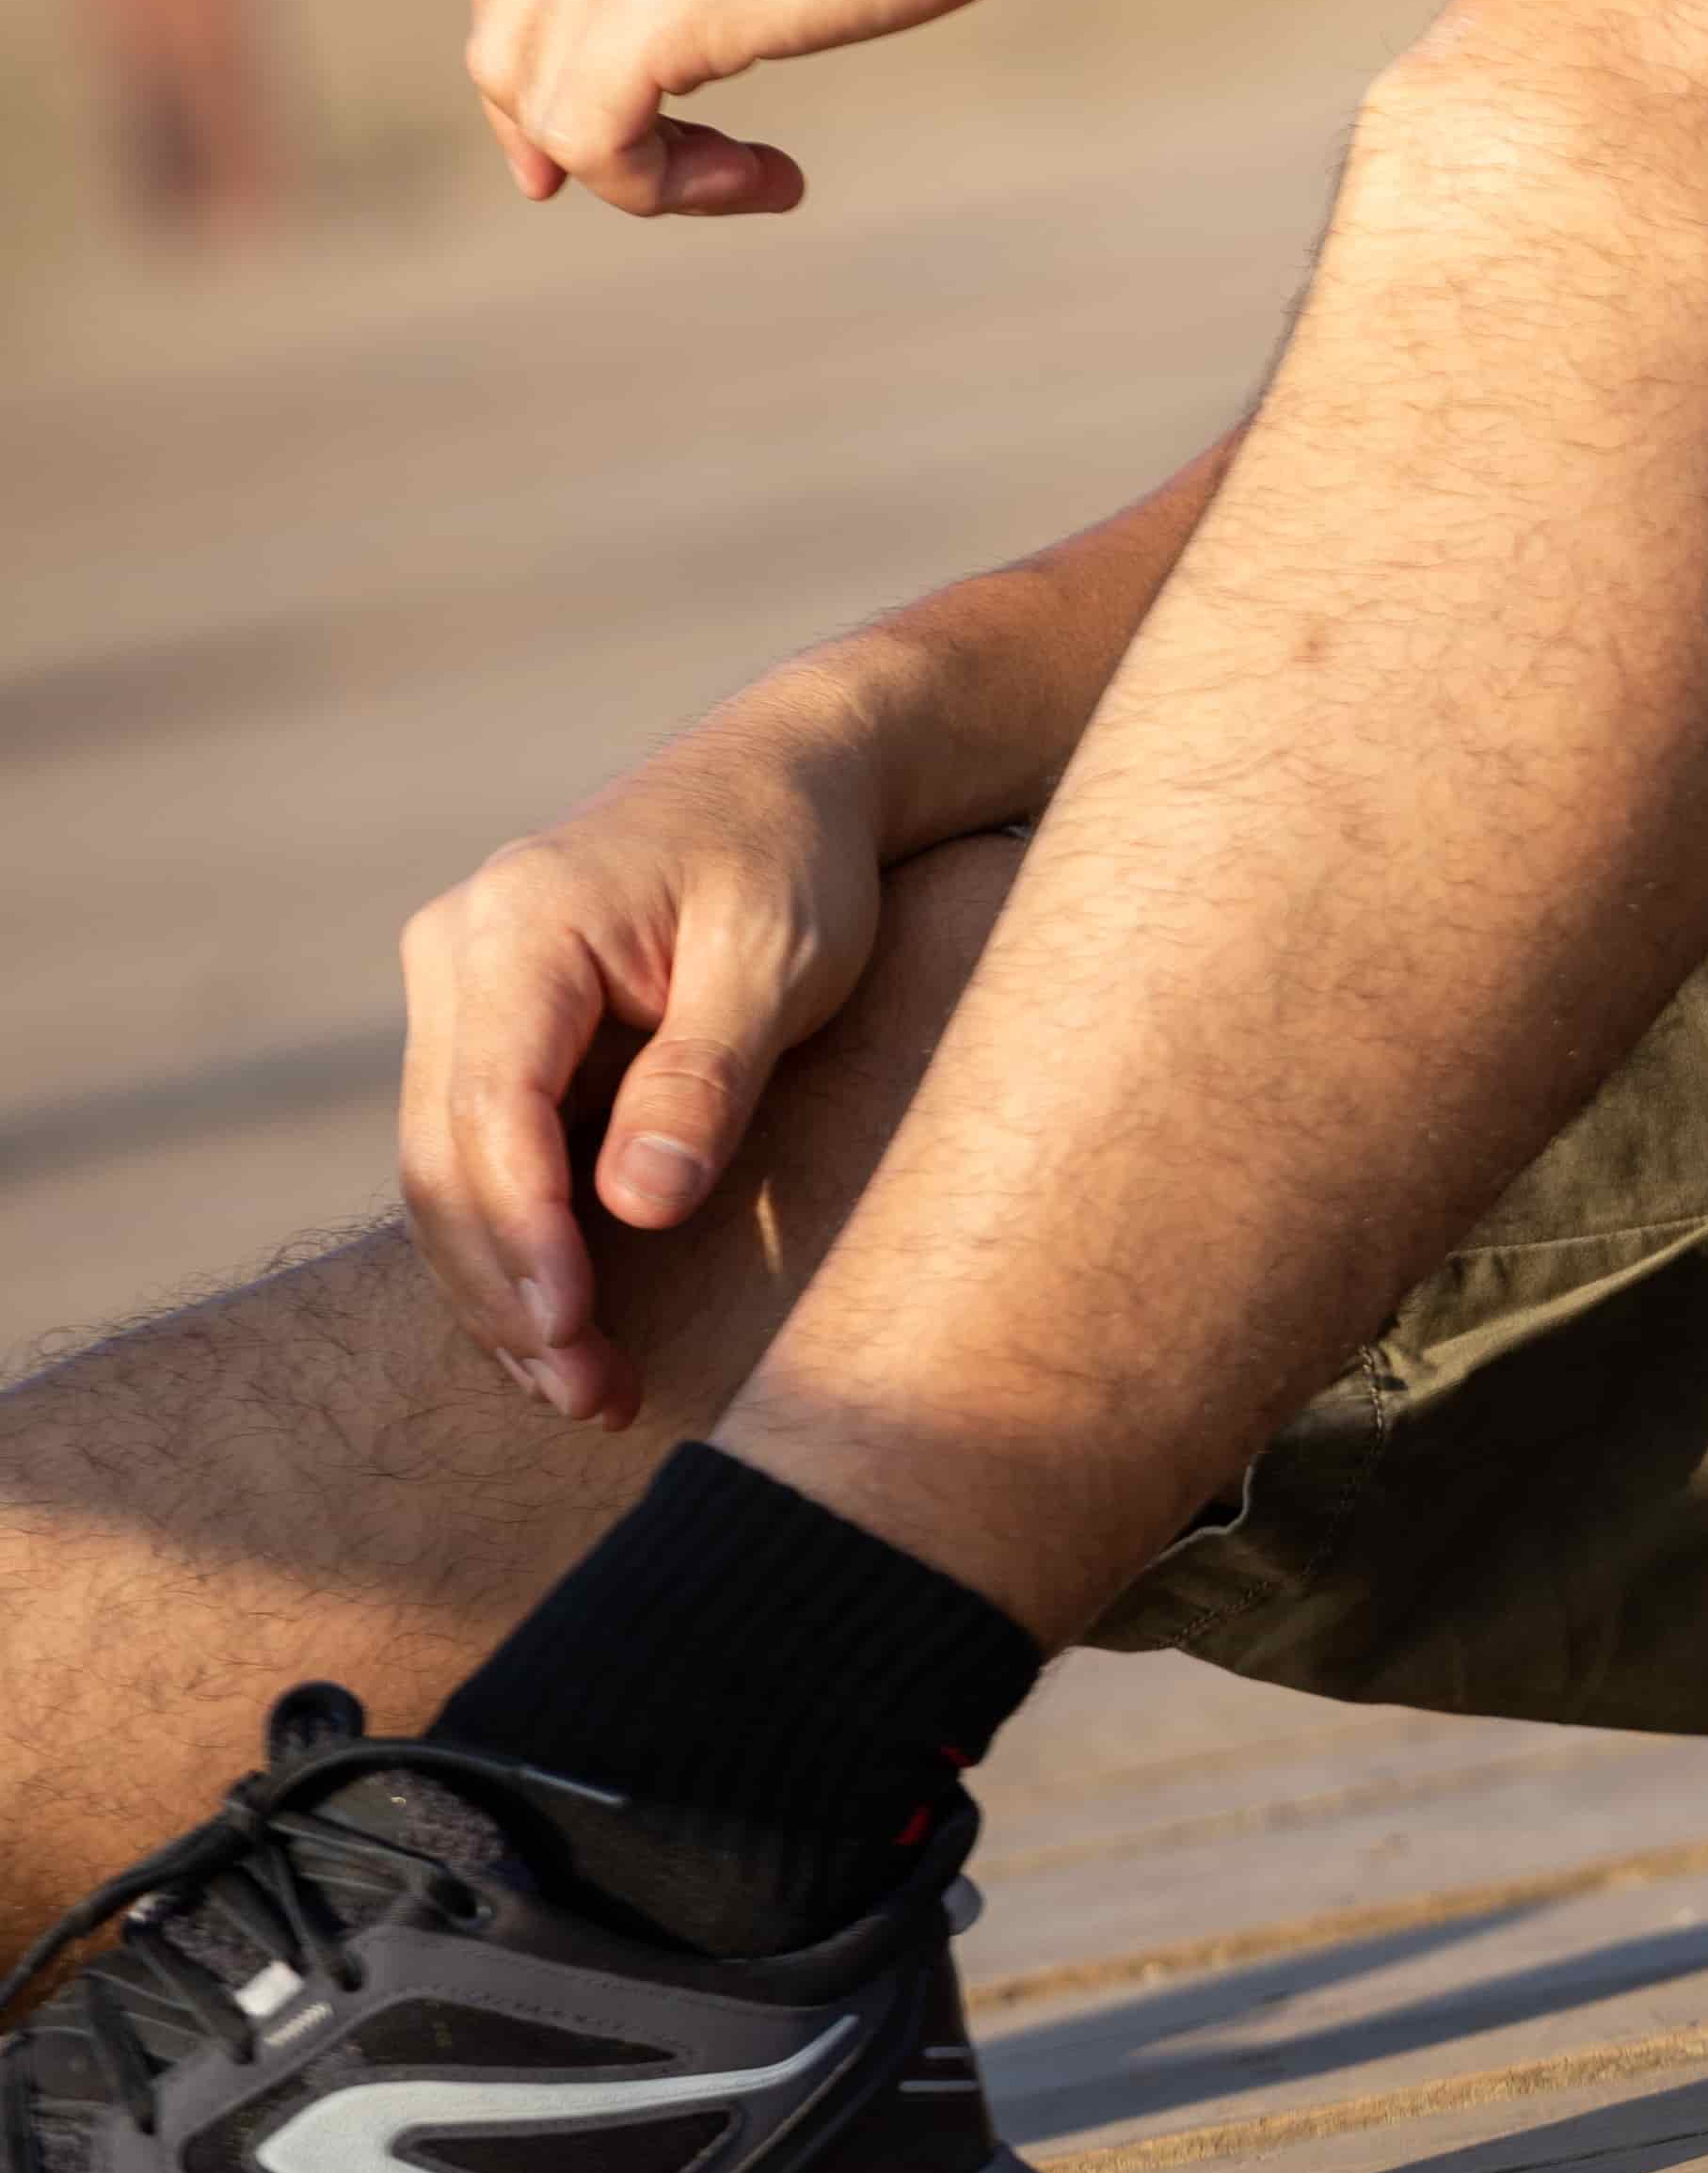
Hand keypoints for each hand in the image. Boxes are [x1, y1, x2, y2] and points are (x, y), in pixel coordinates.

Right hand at [396, 709, 889, 1421]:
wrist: (792, 775)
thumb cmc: (797, 860)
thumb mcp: (779, 961)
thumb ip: (707, 1078)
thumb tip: (637, 1210)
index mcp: (521, 926)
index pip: (490, 1109)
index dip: (523, 1234)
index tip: (573, 1331)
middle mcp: (460, 955)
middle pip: (445, 1159)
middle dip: (507, 1292)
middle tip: (588, 1397)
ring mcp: (463, 993)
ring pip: (447, 1173)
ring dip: (503, 1290)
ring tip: (583, 1392)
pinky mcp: (494, 1031)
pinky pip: (480, 1156)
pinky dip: (517, 1245)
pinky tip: (569, 1330)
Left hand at [463, 0, 1080, 215]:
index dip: (552, 71)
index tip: (638, 135)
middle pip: (507, 41)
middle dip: (572, 135)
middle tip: (687, 180)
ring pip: (538, 101)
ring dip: (642, 173)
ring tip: (756, 176)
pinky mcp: (648, 4)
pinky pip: (590, 137)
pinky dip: (661, 188)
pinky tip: (772, 178)